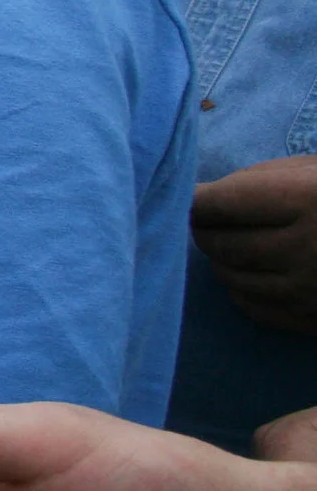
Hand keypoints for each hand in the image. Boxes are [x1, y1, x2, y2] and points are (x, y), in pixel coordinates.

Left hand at [194, 155, 316, 332]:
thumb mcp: (312, 171)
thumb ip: (259, 181)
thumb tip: (200, 199)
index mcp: (305, 200)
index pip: (217, 204)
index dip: (194, 200)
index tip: (186, 197)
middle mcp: (307, 247)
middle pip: (219, 243)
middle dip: (202, 230)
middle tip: (201, 220)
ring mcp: (310, 289)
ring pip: (230, 277)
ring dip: (219, 260)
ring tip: (226, 244)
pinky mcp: (314, 319)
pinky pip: (253, 308)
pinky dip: (240, 289)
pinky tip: (250, 273)